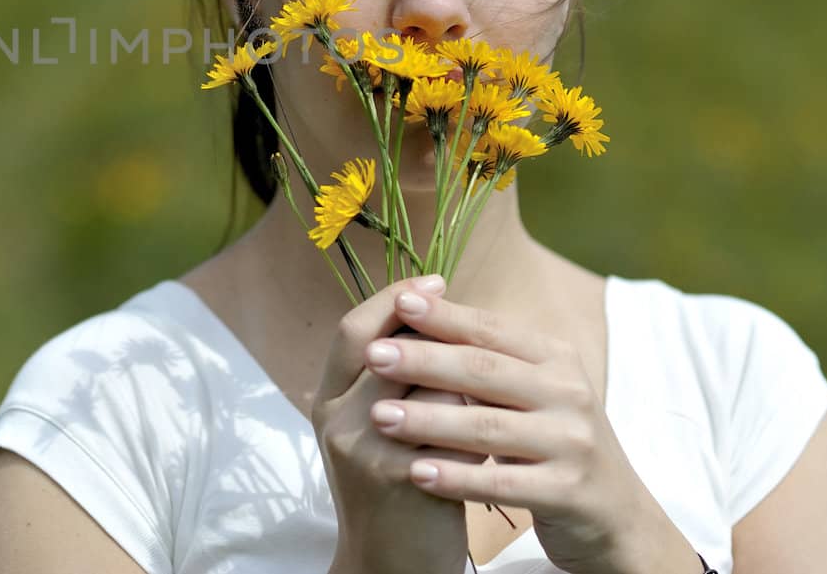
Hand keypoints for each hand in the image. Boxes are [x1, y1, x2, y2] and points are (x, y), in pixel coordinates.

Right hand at [313, 274, 481, 573]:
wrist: (391, 564)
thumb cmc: (398, 486)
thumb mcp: (379, 426)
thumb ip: (395, 377)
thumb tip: (436, 313)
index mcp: (327, 400)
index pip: (353, 329)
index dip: (392, 300)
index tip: (434, 281)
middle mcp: (334, 418)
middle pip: (387, 346)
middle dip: (434, 323)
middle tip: (473, 305)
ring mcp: (361, 447)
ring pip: (424, 384)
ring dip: (464, 373)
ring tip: (493, 372)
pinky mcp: (395, 477)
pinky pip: (447, 429)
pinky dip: (476, 424)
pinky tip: (499, 429)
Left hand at [362, 287, 669, 573]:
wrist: (614, 514)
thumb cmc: (551, 441)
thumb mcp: (531, 391)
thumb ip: (486, 358)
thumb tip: (417, 308)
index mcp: (555, 358)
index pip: (492, 330)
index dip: (446, 316)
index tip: (400, 301)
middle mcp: (568, 392)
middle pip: (485, 371)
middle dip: (425, 360)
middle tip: (375, 355)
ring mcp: (572, 443)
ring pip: (488, 427)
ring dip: (429, 420)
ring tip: (379, 416)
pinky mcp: (569, 491)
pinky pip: (503, 483)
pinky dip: (457, 476)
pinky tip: (417, 472)